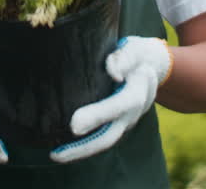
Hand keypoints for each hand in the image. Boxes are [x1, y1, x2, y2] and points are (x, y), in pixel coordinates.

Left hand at [49, 36, 172, 162]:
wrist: (152, 67)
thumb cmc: (137, 55)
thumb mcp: (134, 49)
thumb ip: (124, 57)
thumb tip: (113, 72)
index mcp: (137, 93)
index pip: (117, 107)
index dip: (96, 116)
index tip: (73, 125)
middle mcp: (132, 114)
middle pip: (108, 136)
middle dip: (83, 147)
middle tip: (55, 154)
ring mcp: (124, 122)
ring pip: (103, 142)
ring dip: (79, 151)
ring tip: (54, 155)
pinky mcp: (116, 124)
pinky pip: (100, 138)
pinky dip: (82, 146)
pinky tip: (62, 148)